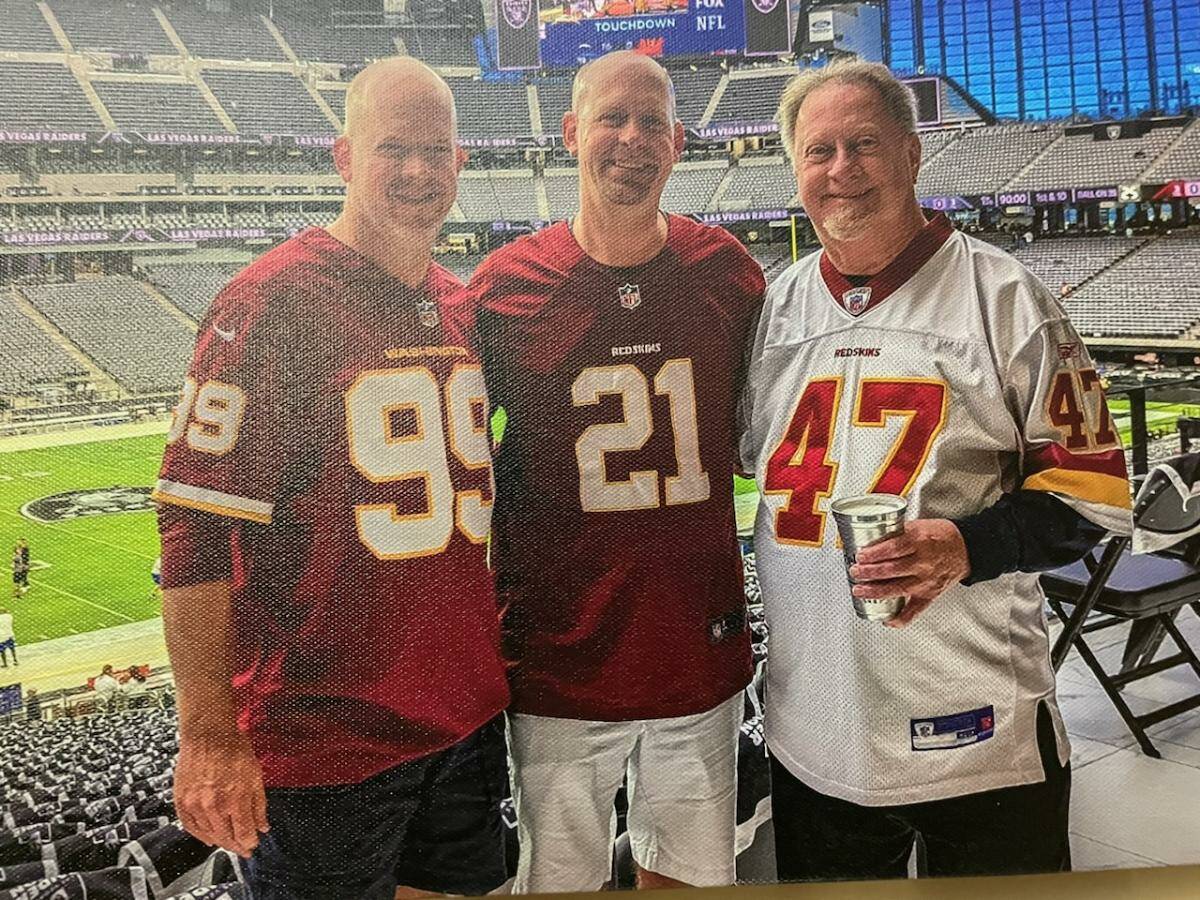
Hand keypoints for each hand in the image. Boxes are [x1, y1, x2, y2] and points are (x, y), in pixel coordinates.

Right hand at [173, 731, 268, 857]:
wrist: (207, 734)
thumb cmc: (233, 749)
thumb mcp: (255, 775)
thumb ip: (259, 805)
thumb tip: (262, 826)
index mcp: (235, 799)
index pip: (243, 833)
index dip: (250, 842)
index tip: (253, 845)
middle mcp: (213, 805)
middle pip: (225, 838)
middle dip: (237, 846)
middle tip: (243, 849)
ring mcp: (195, 804)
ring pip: (207, 834)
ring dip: (219, 841)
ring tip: (228, 843)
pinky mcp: (181, 800)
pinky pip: (190, 826)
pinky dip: (199, 835)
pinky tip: (208, 838)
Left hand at [848, 519, 969, 627]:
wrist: (967, 548)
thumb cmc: (940, 535)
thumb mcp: (919, 525)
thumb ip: (896, 533)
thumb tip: (868, 537)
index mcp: (920, 541)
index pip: (893, 548)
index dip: (874, 553)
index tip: (860, 556)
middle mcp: (924, 562)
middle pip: (892, 569)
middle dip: (869, 572)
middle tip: (855, 572)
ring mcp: (927, 580)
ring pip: (898, 588)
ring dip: (876, 591)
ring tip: (859, 590)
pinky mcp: (930, 594)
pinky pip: (915, 610)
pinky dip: (900, 618)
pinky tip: (886, 620)